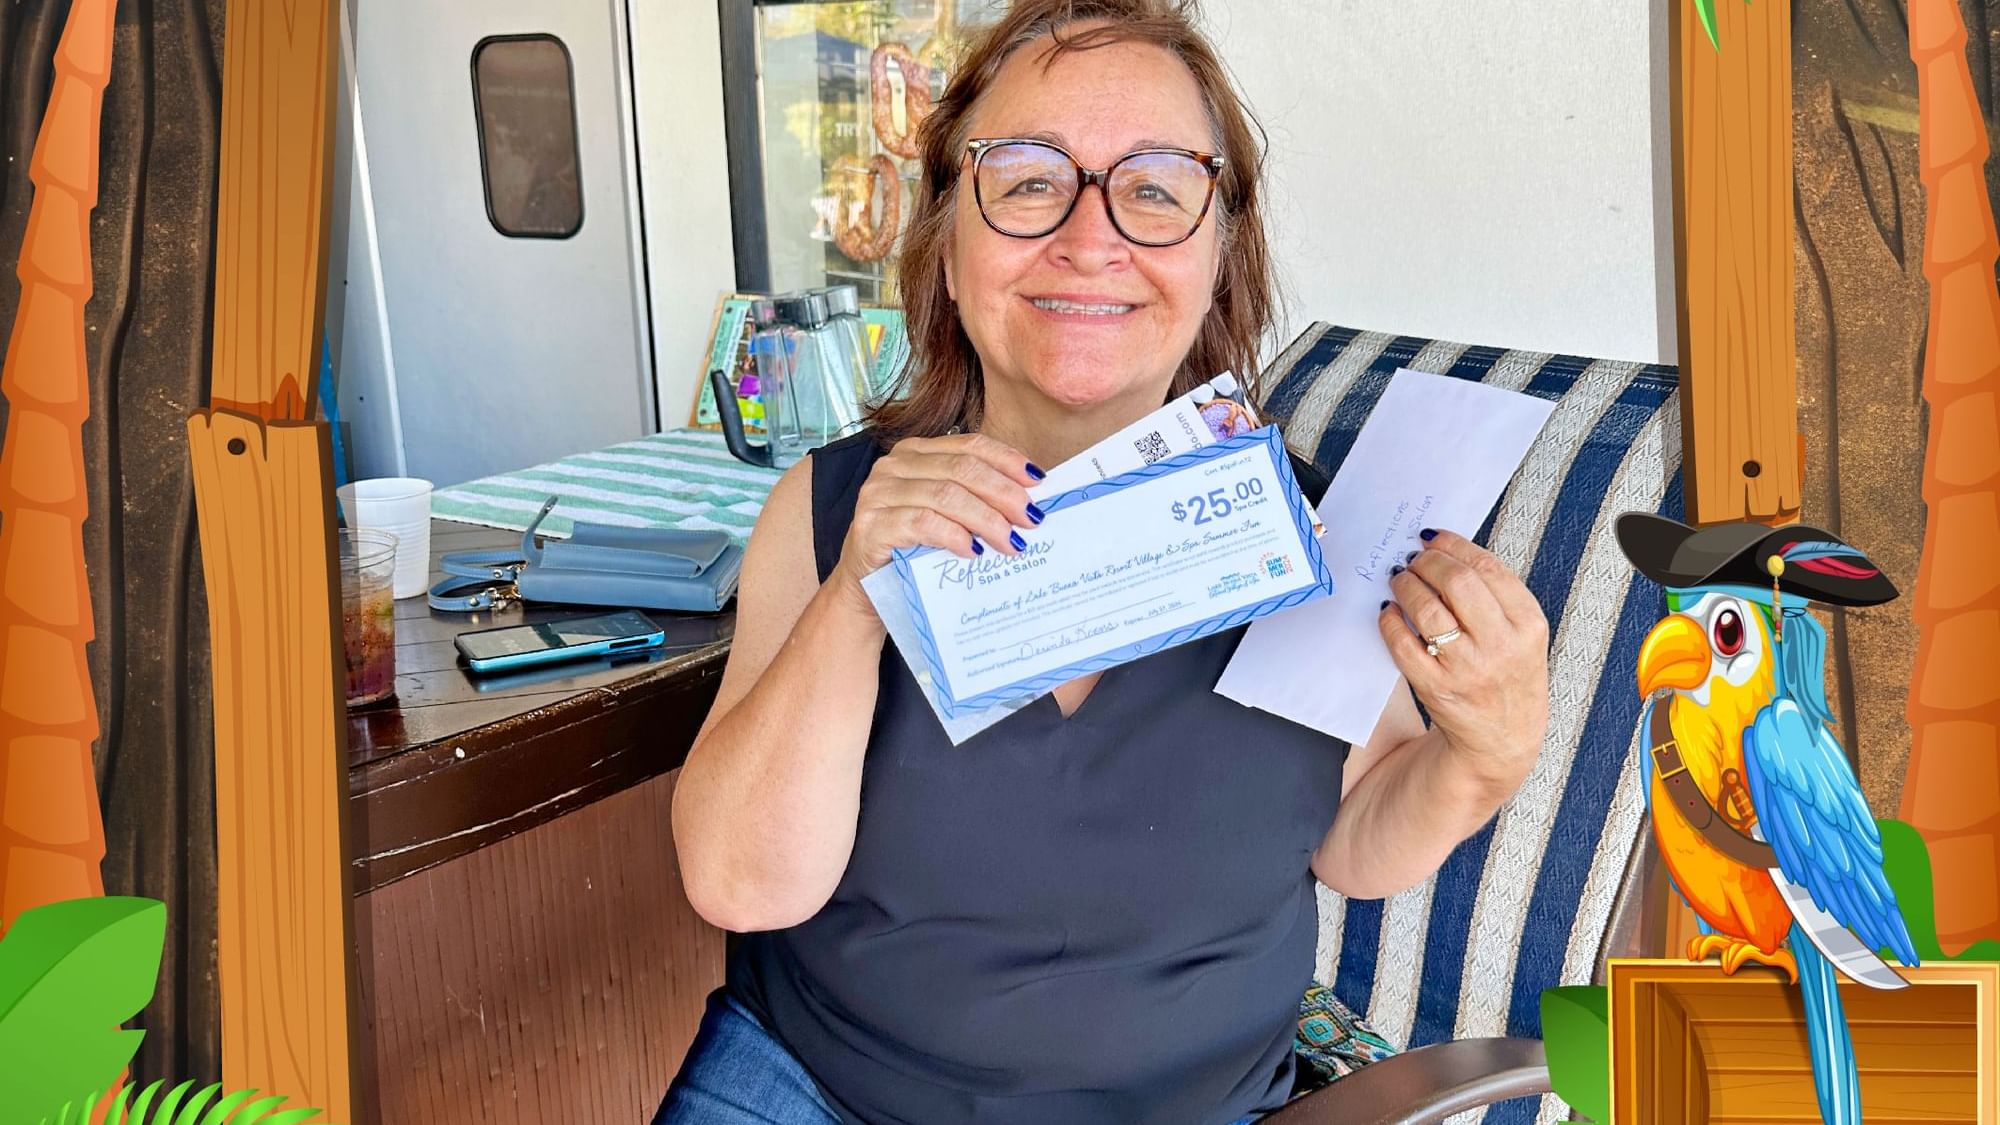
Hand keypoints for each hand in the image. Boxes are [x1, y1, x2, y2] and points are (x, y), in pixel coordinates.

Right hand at [828, 432, 1045, 598]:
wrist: (867, 590)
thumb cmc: (913, 550)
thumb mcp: (947, 516)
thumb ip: (976, 499)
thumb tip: (1028, 502)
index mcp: (917, 452)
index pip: (970, 445)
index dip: (1007, 460)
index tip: (1038, 481)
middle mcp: (894, 465)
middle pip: (962, 469)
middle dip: (1003, 494)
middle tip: (1031, 520)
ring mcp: (879, 492)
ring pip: (946, 495)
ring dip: (986, 519)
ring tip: (1010, 542)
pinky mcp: (872, 524)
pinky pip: (922, 523)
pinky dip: (953, 535)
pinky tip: (973, 551)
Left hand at [1378, 528, 1549, 793]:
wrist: (1503, 737)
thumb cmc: (1509, 675)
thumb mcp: (1522, 633)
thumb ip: (1494, 595)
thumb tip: (1445, 549)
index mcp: (1528, 624)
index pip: (1487, 568)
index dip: (1455, 545)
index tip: (1434, 537)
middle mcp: (1501, 646)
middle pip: (1457, 582)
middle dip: (1428, 563)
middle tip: (1413, 559)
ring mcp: (1468, 669)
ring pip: (1427, 610)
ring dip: (1406, 586)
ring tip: (1399, 579)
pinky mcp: (1436, 689)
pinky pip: (1403, 644)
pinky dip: (1390, 621)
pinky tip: (1389, 611)